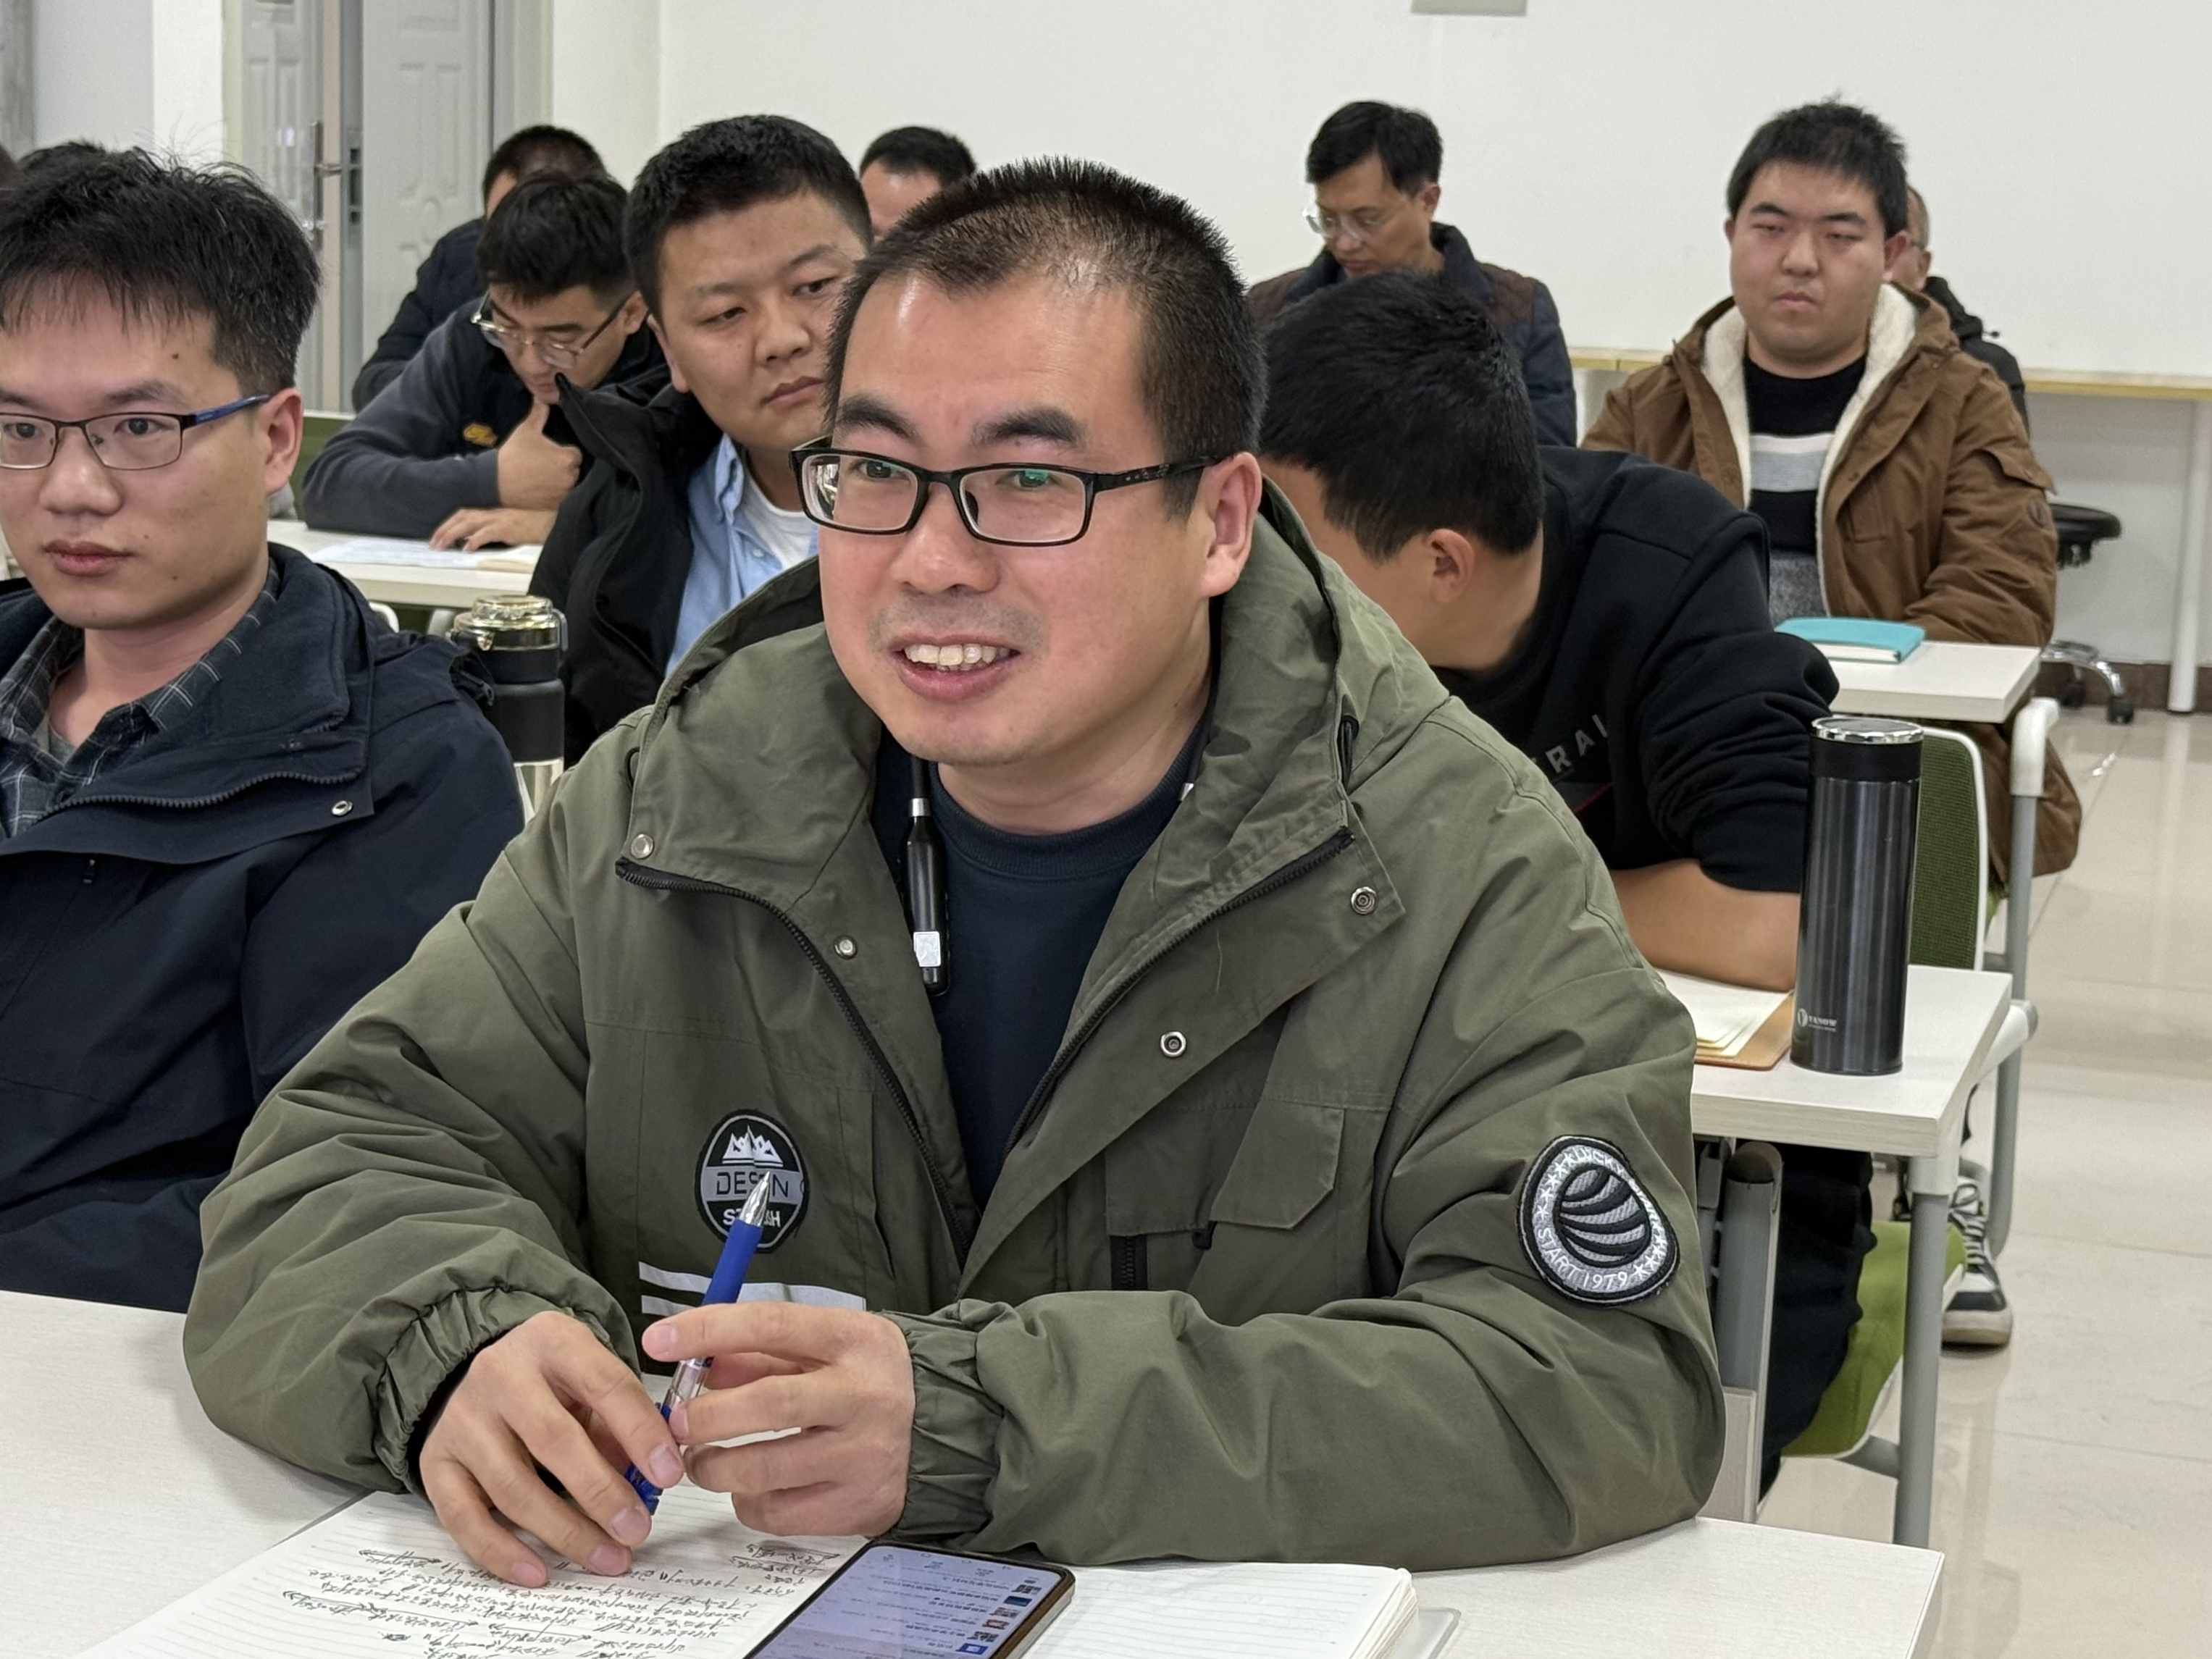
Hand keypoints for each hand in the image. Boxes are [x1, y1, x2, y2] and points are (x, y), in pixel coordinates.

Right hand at [418, 1310, 683, 1586]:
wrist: (471, 1370)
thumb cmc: (548, 1380)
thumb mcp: (589, 1376)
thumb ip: (618, 1420)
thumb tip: (649, 1477)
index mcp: (552, 1341)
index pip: (604, 1384)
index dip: (640, 1432)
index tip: (668, 1474)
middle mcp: (500, 1375)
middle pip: (553, 1440)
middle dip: (601, 1491)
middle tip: (636, 1529)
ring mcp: (462, 1420)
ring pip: (512, 1487)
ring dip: (565, 1531)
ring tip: (607, 1557)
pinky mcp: (435, 1461)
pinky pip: (464, 1518)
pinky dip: (501, 1552)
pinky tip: (538, 1572)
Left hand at [429, 505, 557, 550]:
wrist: (555, 523)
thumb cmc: (536, 527)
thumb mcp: (511, 528)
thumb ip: (494, 532)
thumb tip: (475, 542)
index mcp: (494, 514)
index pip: (465, 514)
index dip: (449, 524)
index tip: (438, 536)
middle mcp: (494, 514)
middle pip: (462, 517)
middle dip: (445, 529)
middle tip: (432, 543)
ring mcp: (500, 520)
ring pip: (469, 522)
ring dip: (452, 533)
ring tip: (441, 545)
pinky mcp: (509, 528)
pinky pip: (487, 533)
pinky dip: (475, 539)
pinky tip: (467, 548)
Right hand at [495, 400, 581, 509]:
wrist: (495, 481)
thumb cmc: (513, 454)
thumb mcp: (526, 430)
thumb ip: (539, 414)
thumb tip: (542, 398)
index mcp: (567, 457)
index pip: (576, 453)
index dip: (565, 452)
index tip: (553, 453)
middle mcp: (570, 476)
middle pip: (576, 469)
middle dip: (565, 466)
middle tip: (547, 464)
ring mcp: (564, 492)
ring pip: (570, 484)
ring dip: (562, 480)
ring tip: (545, 477)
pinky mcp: (556, 505)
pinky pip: (563, 498)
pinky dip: (557, 494)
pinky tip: (544, 488)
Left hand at [645, 1302, 913, 1537]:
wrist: (945, 1425)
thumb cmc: (867, 1378)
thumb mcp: (825, 1345)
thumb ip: (760, 1352)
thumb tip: (695, 1364)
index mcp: (854, 1340)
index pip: (772, 1326)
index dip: (708, 1331)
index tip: (659, 1339)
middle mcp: (864, 1396)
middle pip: (767, 1405)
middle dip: (704, 1416)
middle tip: (676, 1422)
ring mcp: (865, 1456)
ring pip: (762, 1471)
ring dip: (713, 1467)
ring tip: (703, 1460)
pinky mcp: (860, 1506)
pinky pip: (778, 1513)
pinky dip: (748, 1502)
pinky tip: (751, 1487)